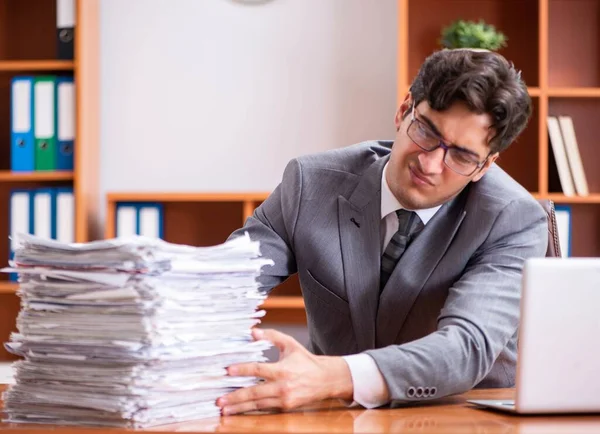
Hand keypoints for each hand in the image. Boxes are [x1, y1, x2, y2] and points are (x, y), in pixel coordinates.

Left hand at [216, 328, 353, 414]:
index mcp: (282, 370)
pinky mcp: (285, 407)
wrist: (325, 379)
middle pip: (254, 393)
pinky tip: (240, 411)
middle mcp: (282, 387)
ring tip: (225, 410)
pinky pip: (265, 409)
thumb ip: (271, 336)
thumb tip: (252, 332)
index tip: (227, 370)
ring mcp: (283, 399)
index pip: (258, 369)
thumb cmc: (306, 361)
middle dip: (235, 397)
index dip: (242, 370)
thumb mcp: (290, 344)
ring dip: (239, 408)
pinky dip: (251, 411)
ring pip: (257, 405)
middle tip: (219, 400)